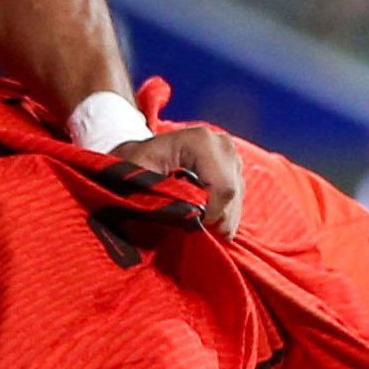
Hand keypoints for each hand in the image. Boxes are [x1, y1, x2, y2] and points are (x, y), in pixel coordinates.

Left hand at [110, 125, 244, 235]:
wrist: (138, 157)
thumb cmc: (132, 166)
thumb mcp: (136, 177)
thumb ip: (159, 194)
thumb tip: (187, 218)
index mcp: (201, 141)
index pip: (223, 188)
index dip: (209, 215)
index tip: (187, 227)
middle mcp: (223, 145)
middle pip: (233, 196)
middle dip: (213, 220)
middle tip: (186, 227)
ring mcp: (231, 157)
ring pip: (236, 203)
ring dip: (215, 221)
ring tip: (187, 219)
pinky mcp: (234, 171)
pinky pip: (236, 204)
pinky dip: (219, 218)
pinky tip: (197, 216)